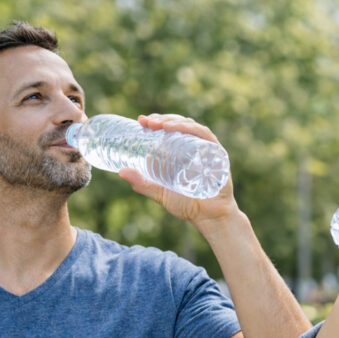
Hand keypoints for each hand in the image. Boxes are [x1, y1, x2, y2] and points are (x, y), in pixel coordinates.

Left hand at [118, 113, 237, 225]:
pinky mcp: (218, 154)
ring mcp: (207, 149)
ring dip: (174, 121)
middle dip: (162, 119)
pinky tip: (177, 129)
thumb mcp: (160, 193)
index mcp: (182, 151)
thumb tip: (120, 171)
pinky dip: (190, 129)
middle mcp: (195, 147)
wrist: (209, 218)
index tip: (141, 121)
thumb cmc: (187, 206)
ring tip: (159, 124)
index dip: (156, 121)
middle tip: (147, 122)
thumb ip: (142, 184)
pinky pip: (205, 135)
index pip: (169, 129)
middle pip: (179, 124)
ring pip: (191, 126)